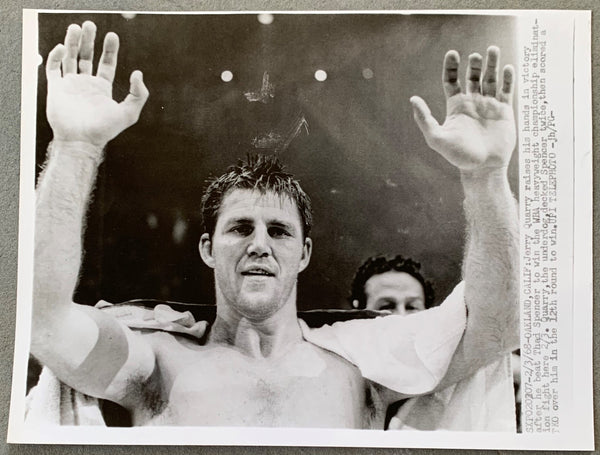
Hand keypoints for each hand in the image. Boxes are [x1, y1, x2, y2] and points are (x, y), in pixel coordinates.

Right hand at [46, 21, 148, 146]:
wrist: (81, 141)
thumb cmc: (105, 130)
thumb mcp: (129, 113)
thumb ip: (139, 94)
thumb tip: (138, 73)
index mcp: (102, 88)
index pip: (106, 63)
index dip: (109, 49)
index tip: (112, 35)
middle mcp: (86, 84)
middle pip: (87, 56)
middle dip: (88, 40)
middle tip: (89, 25)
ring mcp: (70, 85)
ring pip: (70, 58)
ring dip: (72, 42)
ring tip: (76, 28)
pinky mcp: (55, 89)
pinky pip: (53, 68)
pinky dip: (56, 56)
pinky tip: (62, 48)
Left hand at [410, 46, 515, 171]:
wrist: (483, 168)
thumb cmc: (458, 156)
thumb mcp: (436, 138)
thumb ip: (424, 119)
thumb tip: (412, 99)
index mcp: (455, 106)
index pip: (451, 81)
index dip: (451, 67)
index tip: (452, 53)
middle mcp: (472, 103)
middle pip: (472, 76)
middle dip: (473, 64)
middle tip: (475, 55)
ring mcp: (489, 105)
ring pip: (490, 79)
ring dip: (492, 64)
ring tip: (492, 49)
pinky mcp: (504, 111)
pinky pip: (507, 90)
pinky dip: (508, 79)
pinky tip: (507, 68)